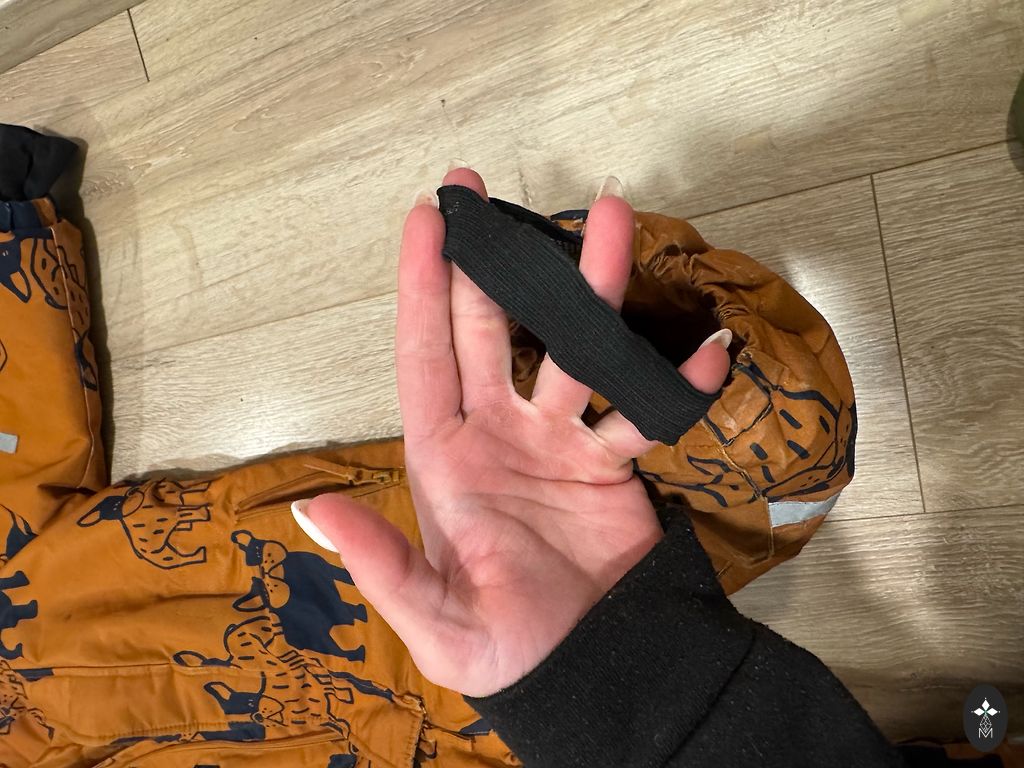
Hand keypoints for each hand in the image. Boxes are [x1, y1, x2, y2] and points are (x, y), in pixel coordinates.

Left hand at [303, 168, 729, 696]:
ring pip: (578, 351)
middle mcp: (498, 433)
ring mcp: (557, 443)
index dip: (422, 286)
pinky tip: (706, 353)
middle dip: (494, 261)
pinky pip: (647, 414)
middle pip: (496, 330)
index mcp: (445, 457)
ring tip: (615, 223)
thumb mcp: (432, 617)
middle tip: (490, 188)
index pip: (426, 355)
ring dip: (596, 292)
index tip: (425, 217)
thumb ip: (381, 562)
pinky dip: (677, 385)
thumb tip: (312, 513)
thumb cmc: (498, 649)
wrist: (582, 674)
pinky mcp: (610, 467)